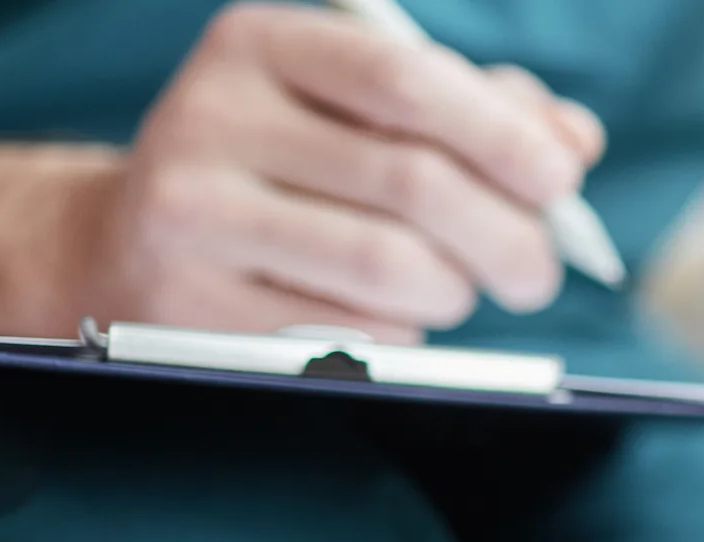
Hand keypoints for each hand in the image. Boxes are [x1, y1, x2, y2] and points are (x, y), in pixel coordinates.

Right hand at [75, 3, 603, 343]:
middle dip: (508, 236)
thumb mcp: (364, 110)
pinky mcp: (187, 306)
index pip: (405, 80)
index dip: (501, 135)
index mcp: (260, 45)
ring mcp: (189, 214)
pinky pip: (347, 332)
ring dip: (456, 290)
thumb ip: (476, 111)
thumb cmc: (289, 167)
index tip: (561, 181)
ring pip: (389, 266)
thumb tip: (573, 142)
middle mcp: (211, 117)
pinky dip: (401, 334)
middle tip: (537, 271)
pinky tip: (387, 317)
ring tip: (458, 289)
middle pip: (413, 182)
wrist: (130, 242)